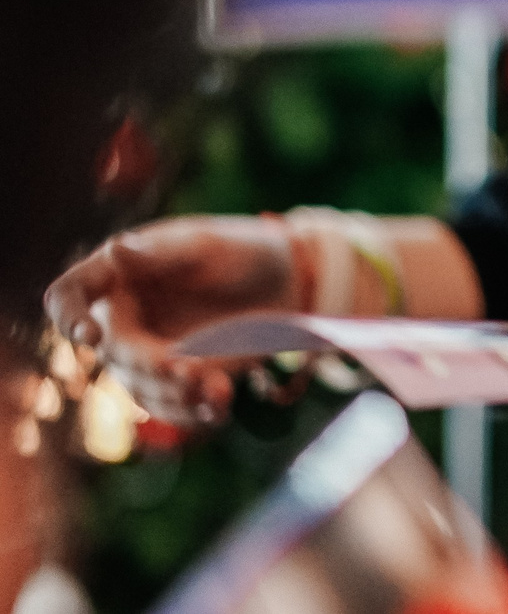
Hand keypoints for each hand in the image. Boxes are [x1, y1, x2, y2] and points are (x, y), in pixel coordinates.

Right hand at [44, 216, 298, 426]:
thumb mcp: (207, 246)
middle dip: (149, 365)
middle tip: (190, 370)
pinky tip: (221, 409)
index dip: (70, 317)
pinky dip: (194, 412)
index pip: (69, 296)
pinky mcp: (174, 379)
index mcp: (116, 276)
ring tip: (219, 389)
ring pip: (141, 388)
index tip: (93, 337)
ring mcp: (144, 353)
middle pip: (114, 353)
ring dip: (176, 395)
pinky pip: (171, 407)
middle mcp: (121, 319)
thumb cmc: (242, 250)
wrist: (288, 280)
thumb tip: (116, 248)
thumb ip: (162, 253)